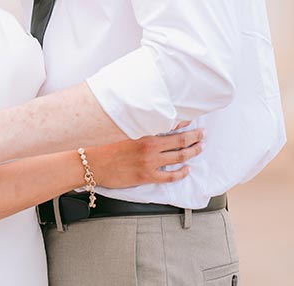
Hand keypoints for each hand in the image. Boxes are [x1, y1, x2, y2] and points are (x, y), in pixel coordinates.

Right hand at [84, 122, 203, 188]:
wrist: (90, 162)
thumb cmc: (102, 144)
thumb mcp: (119, 127)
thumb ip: (136, 123)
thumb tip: (148, 117)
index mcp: (143, 130)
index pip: (170, 123)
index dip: (184, 121)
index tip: (192, 119)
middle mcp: (149, 145)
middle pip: (181, 140)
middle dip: (195, 136)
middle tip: (202, 134)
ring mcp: (149, 161)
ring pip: (180, 156)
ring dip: (193, 152)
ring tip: (200, 148)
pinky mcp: (147, 176)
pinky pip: (171, 175)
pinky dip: (182, 172)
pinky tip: (187, 170)